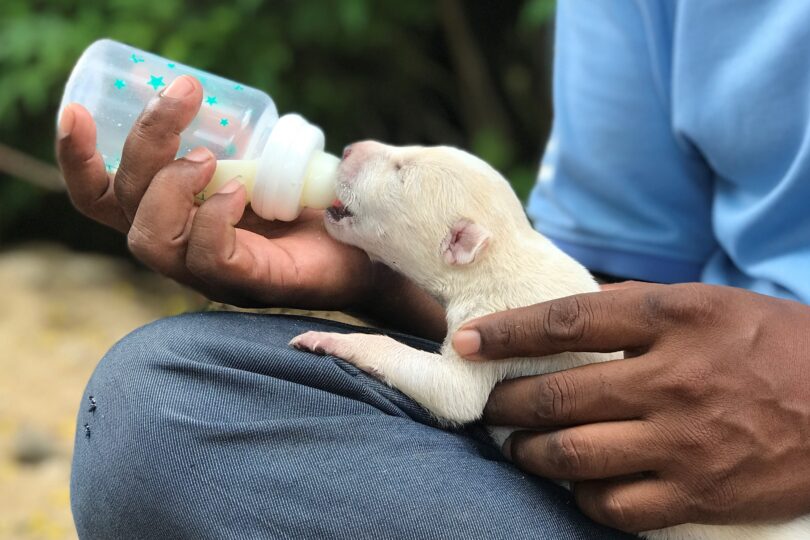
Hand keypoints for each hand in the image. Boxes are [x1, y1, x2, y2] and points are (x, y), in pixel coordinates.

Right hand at [56, 75, 371, 308]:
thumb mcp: (265, 165)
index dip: (77, 159)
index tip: (78, 112)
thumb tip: (220, 98)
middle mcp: (181, 248)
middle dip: (144, 143)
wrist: (368, 249)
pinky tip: (240, 192)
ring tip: (209, 158)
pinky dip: (214, 217)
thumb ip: (238, 143)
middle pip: (124, 205)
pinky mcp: (246, 283)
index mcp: (175, 217)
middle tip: (182, 97)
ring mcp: (209, 273)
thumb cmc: (312, 206)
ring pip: (150, 237)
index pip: (102, 197)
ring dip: (170, 184)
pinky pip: (207, 256)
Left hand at [452, 282, 809, 531]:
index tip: (466, 341)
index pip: (567, 322)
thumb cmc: (771, 344)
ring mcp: (687, 443)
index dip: (506, 332)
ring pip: (574, 456)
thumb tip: (562, 320)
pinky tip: (577, 482)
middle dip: (506, 404)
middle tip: (490, 405)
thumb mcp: (707, 305)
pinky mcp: (701, 495)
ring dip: (529, 453)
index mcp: (675, 319)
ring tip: (516, 446)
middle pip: (558, 395)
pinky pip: (614, 506)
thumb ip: (635, 310)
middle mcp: (675, 380)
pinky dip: (582, 495)